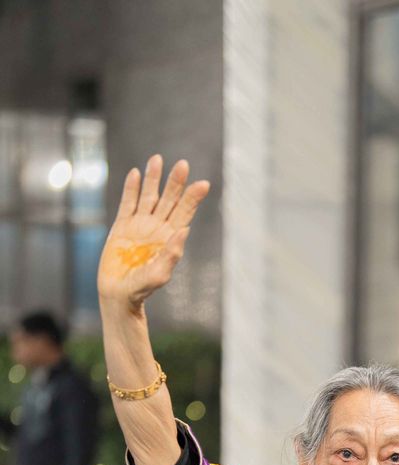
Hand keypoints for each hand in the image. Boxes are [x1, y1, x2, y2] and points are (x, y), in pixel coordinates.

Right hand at [97, 156, 209, 309]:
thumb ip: (172, 254)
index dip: (193, 198)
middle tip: (183, 164)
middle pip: (169, 200)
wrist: (119, 294)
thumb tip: (185, 230)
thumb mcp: (159, 275)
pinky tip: (135, 173)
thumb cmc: (141, 289)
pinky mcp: (122, 226)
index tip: (203, 184)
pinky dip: (131, 188)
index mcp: (170, 239)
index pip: (184, 213)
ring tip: (157, 159)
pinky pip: (128, 203)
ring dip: (153, 178)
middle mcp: (157, 229)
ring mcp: (139, 225)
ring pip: (148, 196)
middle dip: (175, 183)